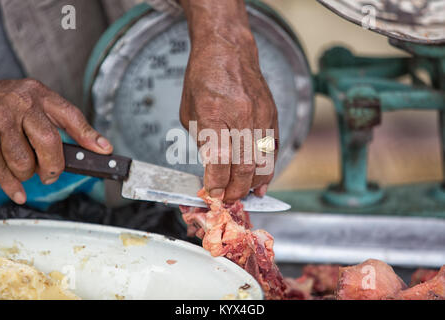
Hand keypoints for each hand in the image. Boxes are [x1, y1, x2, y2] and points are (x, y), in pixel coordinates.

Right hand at [0, 79, 112, 203]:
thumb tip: (102, 147)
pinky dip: (11, 185)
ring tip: (26, 169)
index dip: (89, 136)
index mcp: (41, 96)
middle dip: (53, 165)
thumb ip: (70, 124)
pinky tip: (17, 191)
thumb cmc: (13, 104)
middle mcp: (21, 104)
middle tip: (51, 174)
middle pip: (48, 142)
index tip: (104, 151)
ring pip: (22, 161)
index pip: (71, 116)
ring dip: (27, 174)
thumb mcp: (42, 104)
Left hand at [179, 0, 278, 201]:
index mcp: (213, 113)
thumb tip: (213, 169)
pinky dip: (269, 169)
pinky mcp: (272, 115)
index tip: (212, 194)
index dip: (216, 182)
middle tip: (228, 200)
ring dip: (253, 184)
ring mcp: (260, 116)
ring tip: (245, 195)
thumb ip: (202, 141)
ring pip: (262, 161)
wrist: (228, 51)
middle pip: (243, 165)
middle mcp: (241, 115)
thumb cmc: (203, 78)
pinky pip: (273, 149)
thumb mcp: (189, 111)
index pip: (219, 159)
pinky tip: (262, 182)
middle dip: (235, 190)